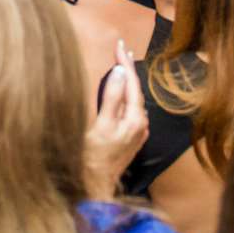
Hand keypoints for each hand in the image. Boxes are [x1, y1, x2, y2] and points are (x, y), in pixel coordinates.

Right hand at [82, 41, 146, 197]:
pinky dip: (124, 96)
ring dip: (126, 82)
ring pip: (132, 100)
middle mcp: (140, 125)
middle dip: (127, 69)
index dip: (125, 63)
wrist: (95, 187)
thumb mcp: (100, 125)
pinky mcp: (131, 138)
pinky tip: (119, 92)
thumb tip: (120, 72)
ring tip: (120, 65)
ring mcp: (137, 133)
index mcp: (135, 119)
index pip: (132, 83)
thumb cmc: (93, 159)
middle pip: (134, 90)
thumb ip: (111, 98)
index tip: (120, 45)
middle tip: (120, 50)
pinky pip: (130, 110)